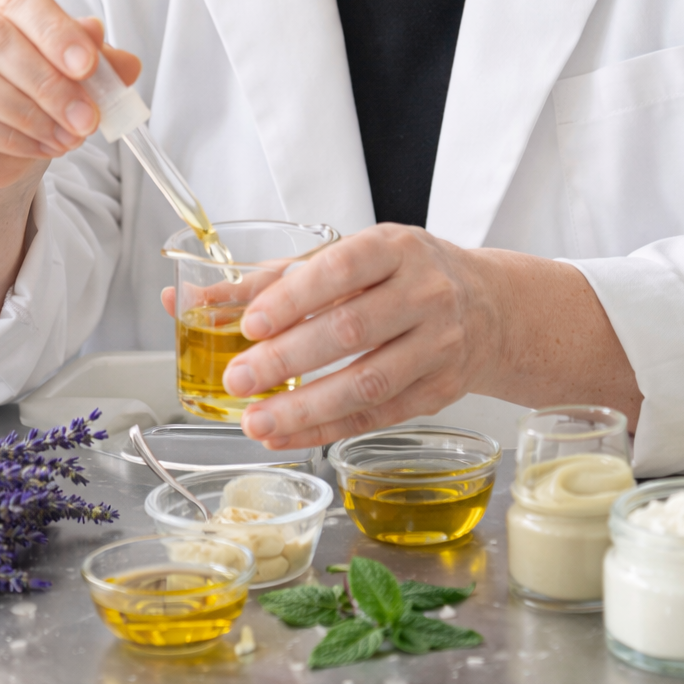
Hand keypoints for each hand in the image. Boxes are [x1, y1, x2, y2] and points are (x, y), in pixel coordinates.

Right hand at [0, 0, 140, 193]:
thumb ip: (95, 56)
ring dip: (28, 113)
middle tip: (87, 117)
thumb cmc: (31, 79)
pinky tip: (38, 147)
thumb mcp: (71, 64)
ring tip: (68, 137)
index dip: (55, 30)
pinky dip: (5, 136)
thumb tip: (125, 64)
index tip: (89, 66)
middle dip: (47, 82)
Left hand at [212, 225, 493, 448]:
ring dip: (305, 407)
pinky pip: (378, 415)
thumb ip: (275, 278)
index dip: (294, 297)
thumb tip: (195, 300)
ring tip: (256, 421)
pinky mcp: (440, 390)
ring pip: (368, 381)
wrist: (488, 306)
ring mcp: (438, 344)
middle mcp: (424, 292)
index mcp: (395, 248)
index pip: (341, 269)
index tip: (250, 323)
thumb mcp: (351, 257)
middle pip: (351, 329)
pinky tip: (289, 435)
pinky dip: (328, 428)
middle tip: (238, 379)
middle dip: (287, 359)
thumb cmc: (404, 275)